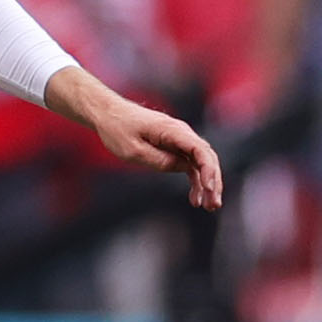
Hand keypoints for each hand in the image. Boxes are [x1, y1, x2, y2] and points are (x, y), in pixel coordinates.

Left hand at [51, 69, 223, 210]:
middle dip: (213, 182)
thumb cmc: (118, 129)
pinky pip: (190, 164)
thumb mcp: (134, 150)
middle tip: (213, 205)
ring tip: (209, 207)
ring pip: (201, 163)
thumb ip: (160, 160)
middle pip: (206, 158)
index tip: (208, 188)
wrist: (108, 114)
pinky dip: (195, 180)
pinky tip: (195, 198)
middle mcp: (181, 133)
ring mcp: (179, 140)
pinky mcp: (173, 146)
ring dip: (207, 185)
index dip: (208, 170)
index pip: (200, 150)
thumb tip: (183, 167)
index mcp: (172, 130)